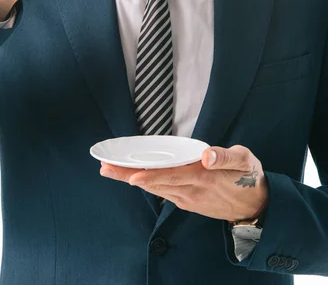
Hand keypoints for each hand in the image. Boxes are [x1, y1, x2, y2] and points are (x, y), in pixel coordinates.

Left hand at [100, 145, 268, 221]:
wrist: (256, 207)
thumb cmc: (249, 177)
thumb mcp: (245, 161)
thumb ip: (226, 156)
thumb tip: (207, 154)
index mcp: (204, 177)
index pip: (173, 176)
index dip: (151, 176)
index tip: (131, 175)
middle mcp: (192, 190)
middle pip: (156, 183)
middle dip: (129, 176)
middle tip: (105, 168)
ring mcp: (188, 199)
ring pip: (155, 189)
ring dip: (132, 180)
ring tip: (109, 171)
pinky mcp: (187, 202)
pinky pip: (162, 193)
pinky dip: (145, 185)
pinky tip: (131, 178)